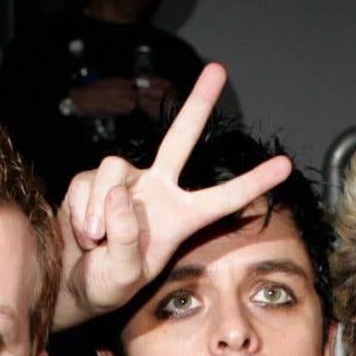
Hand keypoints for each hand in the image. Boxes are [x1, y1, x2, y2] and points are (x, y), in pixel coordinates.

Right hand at [53, 63, 291, 330]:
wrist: (70, 285)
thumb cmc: (105, 286)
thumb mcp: (123, 276)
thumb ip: (126, 239)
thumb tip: (122, 196)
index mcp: (180, 219)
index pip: (222, 198)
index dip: (253, 182)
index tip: (285, 165)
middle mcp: (157, 193)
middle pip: (180, 139)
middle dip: (198, 104)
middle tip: (218, 69)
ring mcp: (125, 184)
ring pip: (114, 169)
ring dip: (100, 209)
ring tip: (95, 241)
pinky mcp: (93, 182)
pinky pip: (87, 183)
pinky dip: (82, 212)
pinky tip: (83, 236)